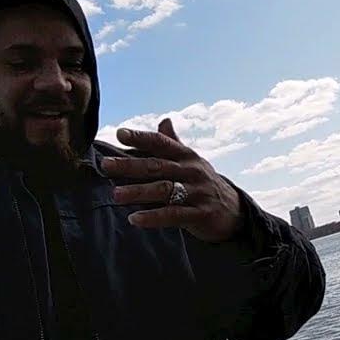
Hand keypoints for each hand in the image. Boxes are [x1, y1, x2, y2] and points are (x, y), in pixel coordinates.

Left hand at [101, 118, 243, 243]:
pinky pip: (174, 215)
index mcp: (187, 156)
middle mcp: (192, 171)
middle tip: (106, 165)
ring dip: (138, 192)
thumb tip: (164, 120)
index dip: (141, 137)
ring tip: (115, 195)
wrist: (234, 211)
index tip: (120, 133)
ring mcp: (197, 192)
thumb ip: (174, 143)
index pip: (161, 143)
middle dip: (130, 165)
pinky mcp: (200, 214)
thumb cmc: (203, 183)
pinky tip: (134, 219)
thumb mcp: (192, 161)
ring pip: (164, 190)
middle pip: (157, 166)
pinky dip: (153, 217)